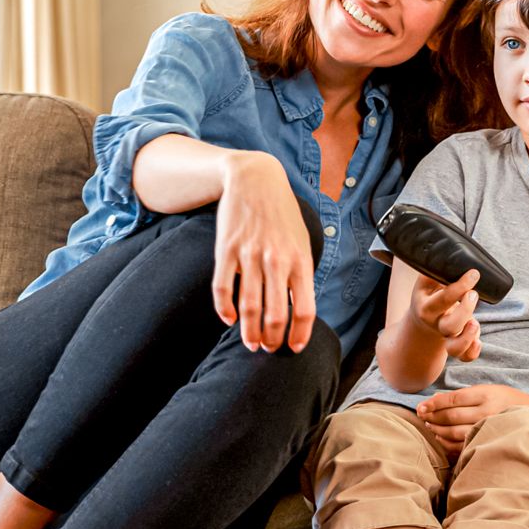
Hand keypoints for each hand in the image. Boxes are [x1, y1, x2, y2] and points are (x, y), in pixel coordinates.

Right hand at [212, 152, 316, 352]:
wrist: (255, 179)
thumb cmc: (282, 216)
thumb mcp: (301, 241)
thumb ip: (300, 272)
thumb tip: (299, 308)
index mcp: (300, 260)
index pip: (305, 308)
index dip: (300, 334)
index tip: (295, 347)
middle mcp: (276, 260)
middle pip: (276, 313)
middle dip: (272, 339)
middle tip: (268, 350)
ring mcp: (249, 255)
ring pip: (249, 306)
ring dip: (249, 332)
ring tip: (251, 345)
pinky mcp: (226, 250)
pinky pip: (223, 288)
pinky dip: (224, 310)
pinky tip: (228, 321)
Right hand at [411, 269, 481, 361]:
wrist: (421, 322)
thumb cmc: (429, 296)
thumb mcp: (426, 282)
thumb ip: (436, 269)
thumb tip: (447, 251)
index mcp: (427, 307)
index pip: (444, 298)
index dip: (460, 286)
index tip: (474, 274)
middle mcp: (436, 325)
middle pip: (450, 326)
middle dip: (465, 310)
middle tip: (473, 295)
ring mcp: (447, 338)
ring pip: (454, 348)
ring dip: (468, 337)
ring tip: (475, 323)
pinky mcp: (457, 346)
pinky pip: (464, 357)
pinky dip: (472, 352)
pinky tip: (478, 340)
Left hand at [418, 384, 526, 457]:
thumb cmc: (504, 400)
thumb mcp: (487, 390)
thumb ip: (463, 394)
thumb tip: (435, 400)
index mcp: (485, 395)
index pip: (453, 399)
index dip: (434, 403)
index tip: (421, 406)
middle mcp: (486, 412)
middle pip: (451, 416)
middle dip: (432, 416)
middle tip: (422, 415)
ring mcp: (487, 428)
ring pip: (454, 432)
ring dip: (437, 429)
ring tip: (430, 425)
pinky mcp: (487, 441)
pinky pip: (461, 445)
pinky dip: (446, 442)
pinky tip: (440, 437)